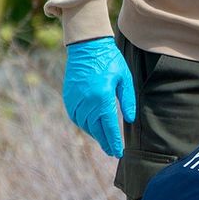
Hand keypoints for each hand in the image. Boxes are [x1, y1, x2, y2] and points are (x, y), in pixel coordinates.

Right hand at [63, 37, 135, 157]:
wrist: (87, 46)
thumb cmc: (109, 60)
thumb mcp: (124, 78)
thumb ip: (127, 100)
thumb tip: (130, 120)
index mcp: (102, 97)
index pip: (109, 127)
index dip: (114, 142)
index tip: (118, 153)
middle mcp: (87, 101)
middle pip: (96, 129)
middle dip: (105, 142)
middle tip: (111, 152)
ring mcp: (76, 100)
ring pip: (85, 125)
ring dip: (95, 134)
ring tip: (103, 140)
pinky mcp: (69, 97)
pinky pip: (76, 117)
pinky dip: (84, 124)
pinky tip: (91, 127)